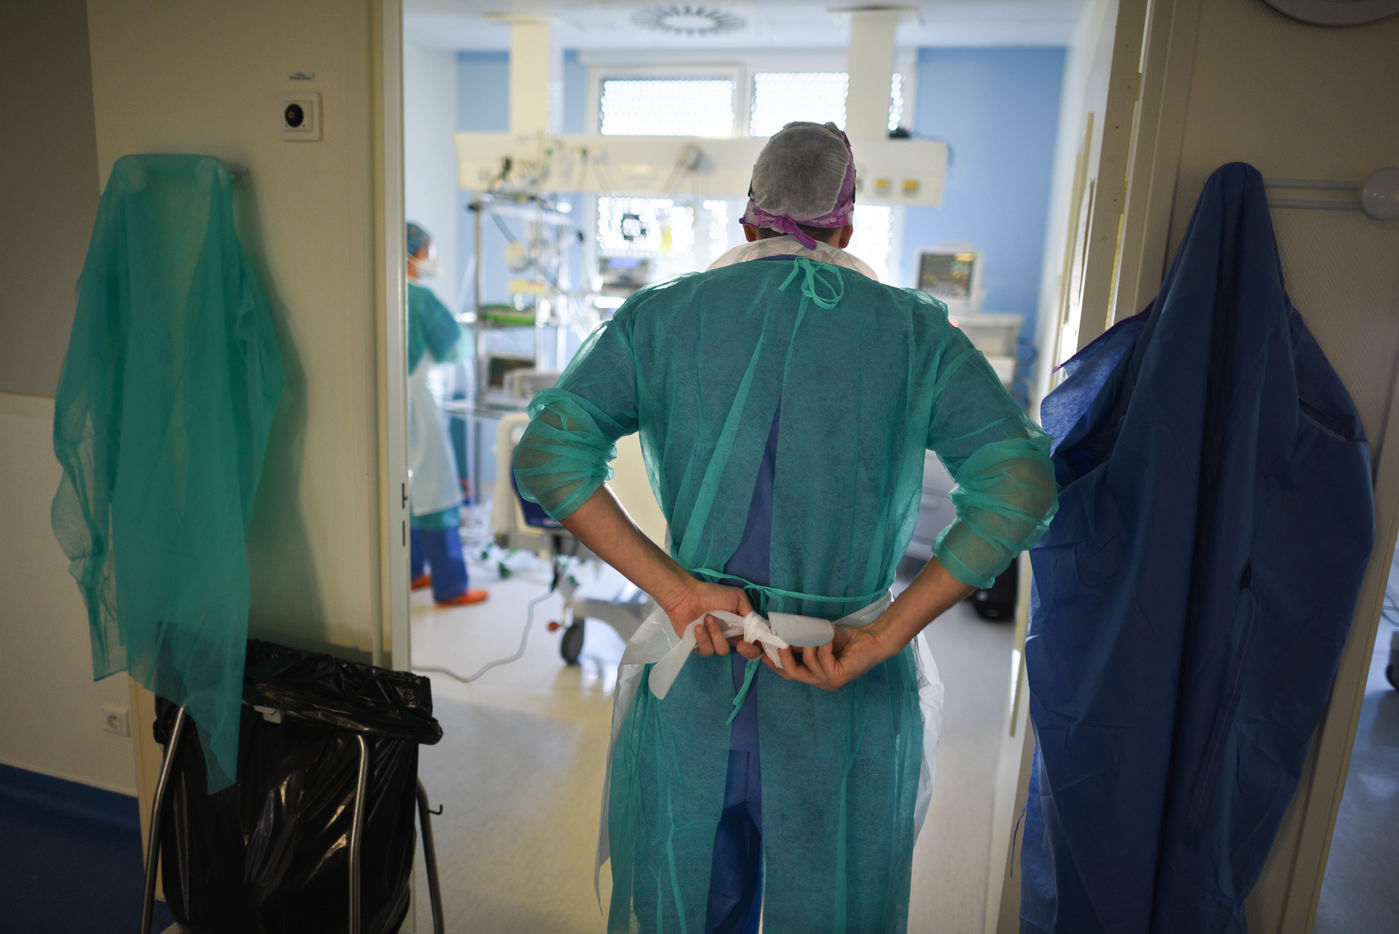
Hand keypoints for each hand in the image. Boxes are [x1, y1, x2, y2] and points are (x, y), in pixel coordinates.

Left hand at [658, 579, 758, 658]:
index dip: (758, 646)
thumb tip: (763, 630)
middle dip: (747, 650)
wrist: (686, 595)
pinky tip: (697, 626)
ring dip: (716, 633)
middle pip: (746, 653)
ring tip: (707, 617)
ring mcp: (715, 642)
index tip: (756, 643)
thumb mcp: (737, 598)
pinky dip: (703, 638)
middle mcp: (730, 637)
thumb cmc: (712, 594)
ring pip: (723, 650)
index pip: (756, 642)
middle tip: (741, 644)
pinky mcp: (699, 647)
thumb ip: (750, 614)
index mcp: (741, 626)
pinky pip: (707, 651)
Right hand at [763, 623, 894, 689]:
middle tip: (780, 640)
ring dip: (811, 641)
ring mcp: (829, 682)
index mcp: (813, 674)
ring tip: (821, 629)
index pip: (788, 673)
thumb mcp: (816, 638)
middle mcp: (820, 681)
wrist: (871, 638)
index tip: (764, 651)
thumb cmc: (845, 638)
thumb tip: (778, 638)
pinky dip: (823, 642)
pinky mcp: (838, 678)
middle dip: (783, 656)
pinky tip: (830, 633)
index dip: (775, 663)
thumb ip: (799, 642)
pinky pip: (821, 658)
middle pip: (792, 673)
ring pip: (807, 662)